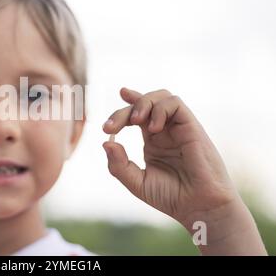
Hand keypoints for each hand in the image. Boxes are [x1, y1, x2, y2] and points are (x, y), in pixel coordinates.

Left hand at [102, 88, 266, 254]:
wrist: (199, 208)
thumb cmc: (171, 197)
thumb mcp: (136, 182)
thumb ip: (119, 165)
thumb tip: (106, 143)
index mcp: (152, 141)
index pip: (137, 115)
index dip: (124, 107)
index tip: (110, 113)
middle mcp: (165, 131)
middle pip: (143, 104)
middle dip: (123, 111)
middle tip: (109, 128)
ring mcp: (178, 127)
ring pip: (161, 96)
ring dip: (142, 103)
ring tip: (133, 121)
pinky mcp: (192, 126)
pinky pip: (176, 104)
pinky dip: (160, 109)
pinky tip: (152, 128)